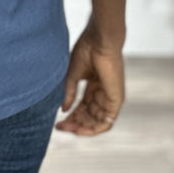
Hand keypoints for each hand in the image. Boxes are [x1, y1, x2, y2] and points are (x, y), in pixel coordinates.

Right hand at [55, 17, 123, 134]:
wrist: (100, 41)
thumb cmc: (87, 50)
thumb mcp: (73, 75)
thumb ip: (69, 93)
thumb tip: (63, 110)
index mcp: (94, 85)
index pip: (83, 107)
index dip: (70, 116)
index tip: (57, 122)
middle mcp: (103, 93)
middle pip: (89, 116)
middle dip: (74, 123)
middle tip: (60, 127)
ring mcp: (110, 98)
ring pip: (97, 122)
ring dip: (82, 128)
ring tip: (67, 129)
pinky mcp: (116, 100)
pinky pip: (106, 122)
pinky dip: (93, 129)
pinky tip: (79, 131)